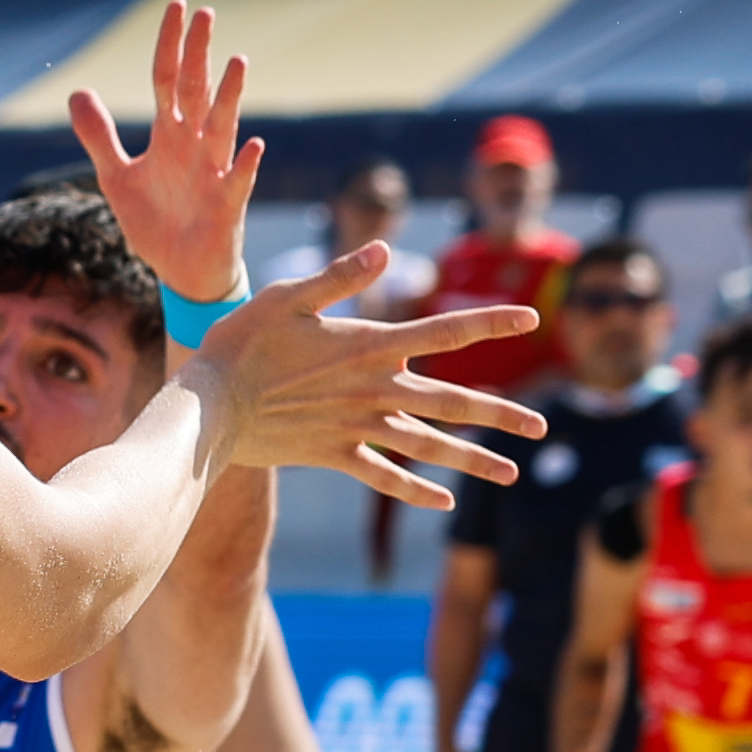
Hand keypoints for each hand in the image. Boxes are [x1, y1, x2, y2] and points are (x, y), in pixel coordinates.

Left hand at [57, 0, 264, 303]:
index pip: (168, 79)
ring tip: (237, 61)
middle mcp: (194, 146)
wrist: (180, 272)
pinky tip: (252, 145)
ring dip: (229, 97)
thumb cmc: (156, 220)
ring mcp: (214, 173)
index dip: (170, 45)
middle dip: (200, 55)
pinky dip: (245, 164)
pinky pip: (238, 181)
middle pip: (198, 91)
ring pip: (222, 127)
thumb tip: (77, 92)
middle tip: (205, 13)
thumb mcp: (117, 176)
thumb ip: (99, 136)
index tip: (177, 6)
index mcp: (169, 135)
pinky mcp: (226, 205)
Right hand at [197, 250, 550, 501]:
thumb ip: (340, 276)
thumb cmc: (243, 342)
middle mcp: (375, 389)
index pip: (446, 329)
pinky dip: (416, 491)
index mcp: (371, 345)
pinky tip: (445, 502)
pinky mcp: (335, 455)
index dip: (491, 321)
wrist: (209, 407)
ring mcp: (357, 427)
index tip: (532, 319)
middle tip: (542, 426)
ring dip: (473, 460)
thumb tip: (385, 250)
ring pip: (428, 446)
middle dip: (501, 415)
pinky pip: (385, 477)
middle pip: (453, 401)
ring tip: (512, 473)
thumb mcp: (289, 296)